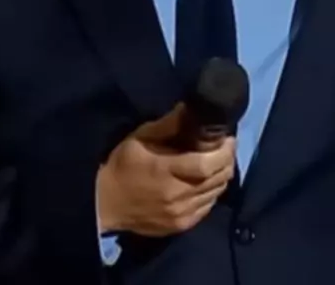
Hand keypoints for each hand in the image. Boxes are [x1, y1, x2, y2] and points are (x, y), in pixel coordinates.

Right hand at [95, 102, 236, 236]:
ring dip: (222, 176)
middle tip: (227, 148)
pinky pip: (208, 207)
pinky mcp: (181, 225)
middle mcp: (177, 195)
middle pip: (218, 179)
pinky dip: (212, 192)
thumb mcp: (140, 138)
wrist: (105, 204)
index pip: (207, 165)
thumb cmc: (122, 166)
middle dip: (228, 160)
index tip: (229, 138)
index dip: (225, 151)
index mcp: (165, 171)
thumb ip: (168, 124)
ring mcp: (180, 214)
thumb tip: (191, 108)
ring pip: (216, 193)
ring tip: (218, 162)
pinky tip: (206, 182)